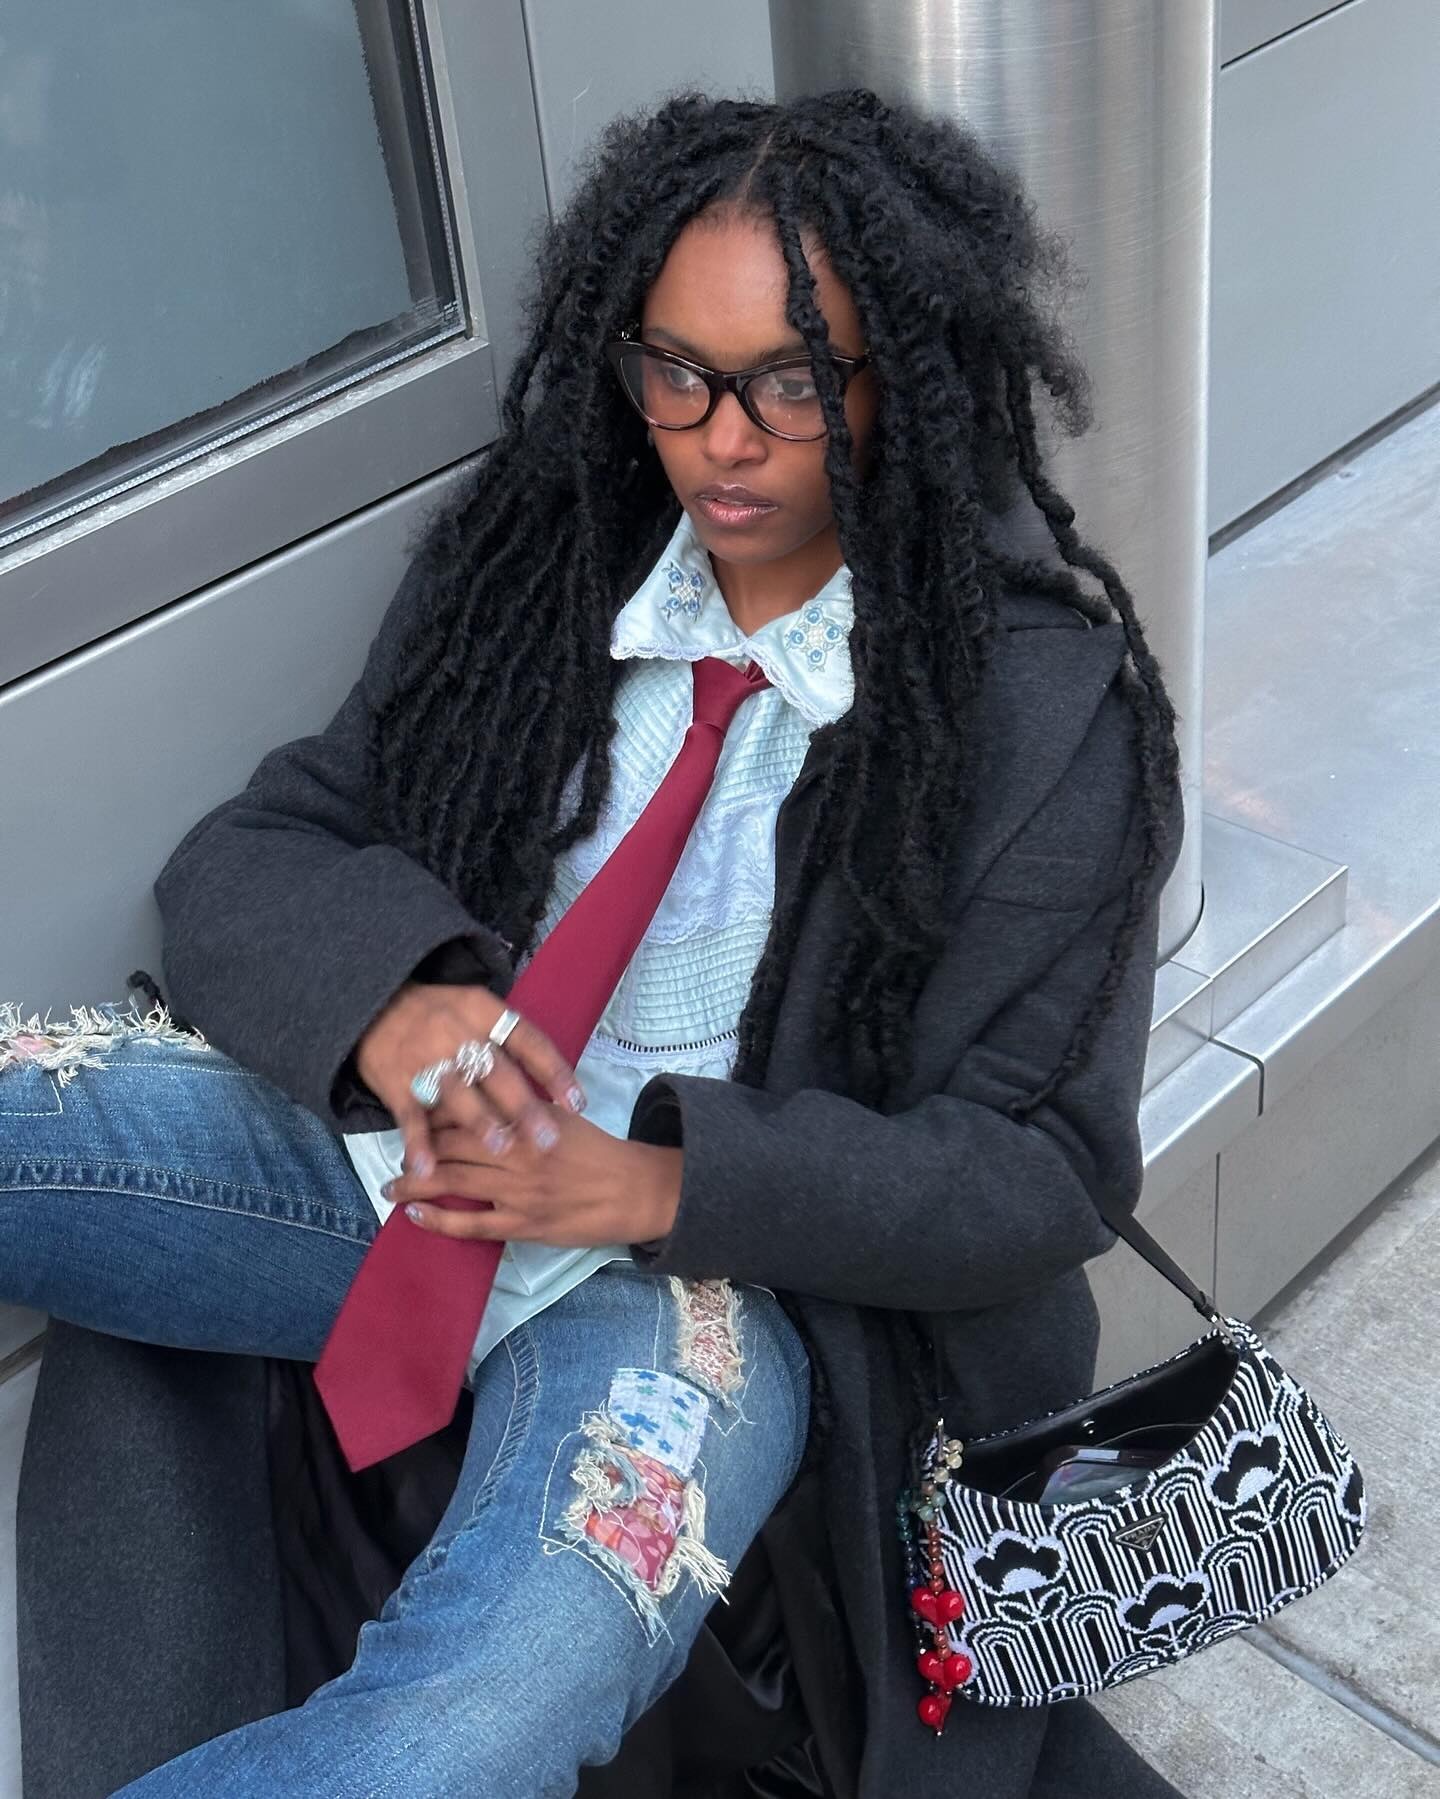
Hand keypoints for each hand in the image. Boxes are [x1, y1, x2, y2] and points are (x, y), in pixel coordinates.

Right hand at [355, 979, 585, 1182]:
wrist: (374, 1006)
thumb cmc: (441, 1016)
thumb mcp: (477, 1010)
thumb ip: (510, 1043)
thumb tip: (553, 1088)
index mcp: (484, 1012)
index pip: (527, 1041)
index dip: (554, 1072)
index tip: (577, 1105)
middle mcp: (457, 1031)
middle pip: (496, 1070)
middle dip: (523, 1106)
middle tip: (547, 1140)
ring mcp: (424, 1057)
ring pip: (456, 1092)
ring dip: (479, 1121)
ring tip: (500, 1148)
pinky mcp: (395, 1082)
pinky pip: (409, 1116)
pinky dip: (417, 1144)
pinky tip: (427, 1169)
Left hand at [380, 1111, 683, 1247]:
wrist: (632, 1190)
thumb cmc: (597, 1150)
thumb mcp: (560, 1114)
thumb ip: (521, 1106)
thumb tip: (483, 1095)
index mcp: (525, 1120)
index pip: (467, 1109)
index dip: (434, 1111)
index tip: (413, 1111)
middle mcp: (516, 1152)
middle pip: (451, 1144)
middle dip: (416, 1147)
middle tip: (393, 1150)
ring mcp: (517, 1191)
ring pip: (452, 1182)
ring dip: (414, 1185)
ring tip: (390, 1186)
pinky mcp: (522, 1224)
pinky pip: (471, 1224)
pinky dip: (439, 1220)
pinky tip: (416, 1215)